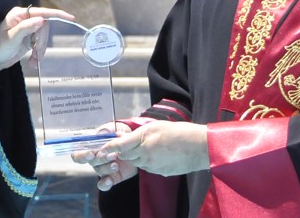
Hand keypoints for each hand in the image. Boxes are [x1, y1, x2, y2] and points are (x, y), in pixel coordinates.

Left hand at [0, 5, 74, 77]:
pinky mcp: (30, 39)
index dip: (56, 14)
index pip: (41, 12)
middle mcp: (25, 19)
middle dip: (42, 42)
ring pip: (43, 37)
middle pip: (44, 27)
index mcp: (19, 14)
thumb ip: (25, 28)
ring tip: (34, 60)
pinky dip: (38, 54)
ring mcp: (28, 29)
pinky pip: (40, 44)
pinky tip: (33, 61)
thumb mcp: (11, 38)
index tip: (70, 18)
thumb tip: (41, 19)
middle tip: (36, 53)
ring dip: (40, 50)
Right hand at [71, 122, 134, 190]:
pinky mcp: (112, 177)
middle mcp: (95, 160)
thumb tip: (100, 133)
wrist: (135, 146)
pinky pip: (103, 185)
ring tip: (117, 164)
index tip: (91, 154)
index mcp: (92, 148)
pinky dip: (105, 184)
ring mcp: (103, 169)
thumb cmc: (120, 136)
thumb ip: (106, 130)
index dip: (81, 156)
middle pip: (91, 163)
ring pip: (99, 171)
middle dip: (101, 159)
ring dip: (107, 168)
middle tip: (113, 155)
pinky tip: (109, 181)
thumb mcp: (114, 129)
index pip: (78, 154)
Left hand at [78, 120, 208, 187]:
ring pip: (136, 162)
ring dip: (136, 156)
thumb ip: (139, 134)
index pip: (120, 146)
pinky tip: (158, 154)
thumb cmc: (180, 132)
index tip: (100, 150)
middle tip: (125, 145)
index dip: (109, 148)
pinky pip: (147, 167)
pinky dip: (147, 161)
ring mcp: (152, 165)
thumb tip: (127, 140)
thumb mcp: (157, 126)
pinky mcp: (159, 172)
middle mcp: (145, 154)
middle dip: (123, 151)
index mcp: (143, 140)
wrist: (199, 147)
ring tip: (148, 147)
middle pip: (126, 155)